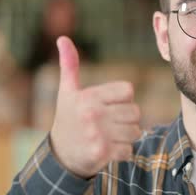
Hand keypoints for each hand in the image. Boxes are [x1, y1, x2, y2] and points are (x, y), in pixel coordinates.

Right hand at [50, 36, 140, 178]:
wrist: (60, 155)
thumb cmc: (68, 119)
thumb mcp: (67, 92)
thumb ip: (69, 65)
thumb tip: (63, 38)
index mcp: (88, 96)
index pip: (128, 91)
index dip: (122, 100)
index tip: (108, 106)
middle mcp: (93, 114)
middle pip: (135, 112)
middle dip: (126, 120)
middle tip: (108, 124)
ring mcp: (98, 134)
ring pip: (135, 132)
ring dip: (126, 137)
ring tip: (108, 137)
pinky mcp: (102, 153)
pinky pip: (129, 150)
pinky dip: (122, 152)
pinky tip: (108, 150)